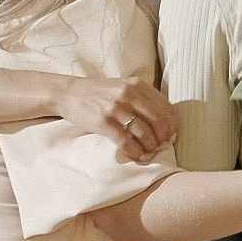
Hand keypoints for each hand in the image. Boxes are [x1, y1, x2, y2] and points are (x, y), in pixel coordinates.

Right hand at [56, 75, 177, 162]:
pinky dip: (135, 152)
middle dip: (163, 138)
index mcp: (138, 85)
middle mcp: (129, 94)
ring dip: (150, 147)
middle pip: (158, 121)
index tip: (170, 136)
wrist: (68, 93)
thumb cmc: (100, 94)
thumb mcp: (124, 87)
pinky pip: (126, 142)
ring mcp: (116, 107)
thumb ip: (143, 99)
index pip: (166, 107)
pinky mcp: (103, 122)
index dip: (172, 125)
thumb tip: (166, 122)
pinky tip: (136, 156)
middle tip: (160, 147)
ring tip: (148, 152)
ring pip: (145, 133)